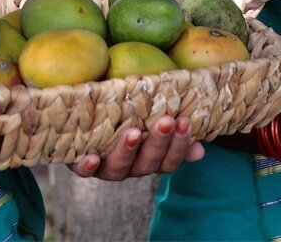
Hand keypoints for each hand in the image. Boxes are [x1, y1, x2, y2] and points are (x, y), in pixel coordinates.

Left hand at [69, 116, 204, 180]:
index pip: (170, 159)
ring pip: (119, 169)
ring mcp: (105, 167)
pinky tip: (92, 156)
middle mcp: (130, 167)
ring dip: (127, 151)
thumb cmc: (123, 110)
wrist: (81, 116)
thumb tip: (200, 149)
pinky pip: (83, 171)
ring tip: (133, 133)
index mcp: (149, 158)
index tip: (185, 121)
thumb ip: (171, 126)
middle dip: (158, 142)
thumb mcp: (149, 113)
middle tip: (167, 120)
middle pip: (148, 163)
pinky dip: (88, 166)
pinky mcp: (80, 162)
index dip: (180, 144)